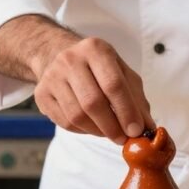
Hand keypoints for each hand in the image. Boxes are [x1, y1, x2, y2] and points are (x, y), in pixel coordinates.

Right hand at [31, 37, 154, 143]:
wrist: (59, 57)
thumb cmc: (98, 68)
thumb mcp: (122, 73)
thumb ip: (137, 99)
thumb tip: (148, 127)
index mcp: (95, 49)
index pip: (114, 85)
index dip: (127, 111)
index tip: (136, 131)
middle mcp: (70, 59)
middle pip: (93, 102)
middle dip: (112, 126)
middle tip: (123, 139)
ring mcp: (52, 76)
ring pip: (77, 116)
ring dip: (98, 131)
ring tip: (109, 132)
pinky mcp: (41, 94)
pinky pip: (64, 122)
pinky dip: (83, 131)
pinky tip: (92, 126)